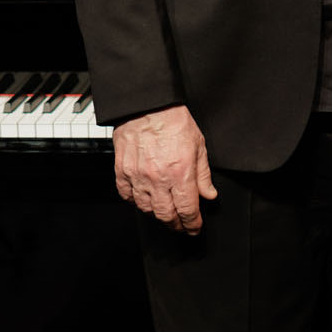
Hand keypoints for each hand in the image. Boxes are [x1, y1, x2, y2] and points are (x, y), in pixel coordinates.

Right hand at [112, 104, 216, 234]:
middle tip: (181, 225)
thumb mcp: (198, 145)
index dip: (192, 223)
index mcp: (180, 173)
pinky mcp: (122, 170)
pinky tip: (143, 199)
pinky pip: (126, 195)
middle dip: (176, 224)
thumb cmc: (173, 120)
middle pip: (166, 215)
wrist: (148, 105)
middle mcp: (158, 178)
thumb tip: (209, 194)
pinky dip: (135, 201)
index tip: (194, 227)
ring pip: (146, 209)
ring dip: (157, 215)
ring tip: (164, 213)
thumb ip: (203, 173)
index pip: (187, 210)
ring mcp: (138, 176)